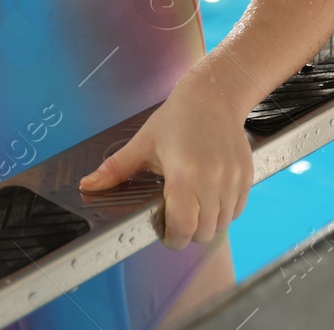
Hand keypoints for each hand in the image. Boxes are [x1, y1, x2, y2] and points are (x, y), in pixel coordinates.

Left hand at [76, 74, 253, 249]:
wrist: (213, 96)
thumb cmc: (177, 118)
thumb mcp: (143, 142)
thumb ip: (116, 169)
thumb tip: (86, 186)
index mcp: (185, 173)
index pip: (184, 226)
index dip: (174, 238)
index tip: (166, 235)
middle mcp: (213, 179)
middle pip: (204, 231)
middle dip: (188, 233)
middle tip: (176, 222)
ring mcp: (233, 179)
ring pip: (222, 223)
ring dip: (207, 224)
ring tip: (192, 207)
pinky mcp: (246, 176)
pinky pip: (237, 210)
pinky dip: (224, 212)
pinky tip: (209, 198)